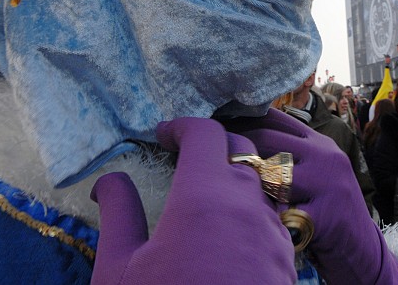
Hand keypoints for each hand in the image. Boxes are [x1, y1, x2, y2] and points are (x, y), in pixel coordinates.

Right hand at [90, 117, 295, 284]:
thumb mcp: (120, 270)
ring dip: (237, 179)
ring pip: (262, 184)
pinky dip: (253, 211)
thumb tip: (109, 180)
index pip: (206, 133)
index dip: (184, 126)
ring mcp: (275, 233)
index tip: (165, 134)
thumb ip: (117, 214)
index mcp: (206, 196)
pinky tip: (230, 235)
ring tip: (207, 198)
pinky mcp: (288, 259)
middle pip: (241, 152)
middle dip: (213, 147)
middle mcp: (249, 205)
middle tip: (185, 161)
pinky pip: (274, 217)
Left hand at [226, 109, 397, 284]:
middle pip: (269, 140)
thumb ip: (291, 153)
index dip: (245, 120)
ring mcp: (328, 184)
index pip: (277, 118)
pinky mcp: (326, 216)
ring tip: (242, 194)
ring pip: (273, 174)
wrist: (361, 247)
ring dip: (254, 185)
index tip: (221, 127)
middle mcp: (327, 157)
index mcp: (322, 144)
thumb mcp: (317, 172)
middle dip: (241, 150)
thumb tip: (244, 137)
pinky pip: (282, 212)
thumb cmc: (327, 209)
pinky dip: (269, 218)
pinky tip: (264, 222)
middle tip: (220, 161)